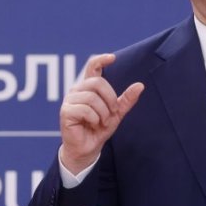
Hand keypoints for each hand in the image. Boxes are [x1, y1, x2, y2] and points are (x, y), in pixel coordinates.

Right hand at [58, 53, 143, 174]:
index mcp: (88, 87)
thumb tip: (140, 85)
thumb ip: (126, 100)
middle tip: (111, 114)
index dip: (101, 60)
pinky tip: (92, 125)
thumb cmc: (99, 129)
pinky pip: (85, 109)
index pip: (92, 67)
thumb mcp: (116, 113)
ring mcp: (69, 100)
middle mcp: (77, 90)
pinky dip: (94, 119)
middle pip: (98, 83)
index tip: (112, 57)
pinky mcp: (65, 111)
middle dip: (110, 99)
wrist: (88, 148)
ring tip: (101, 122)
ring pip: (92, 98)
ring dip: (103, 113)